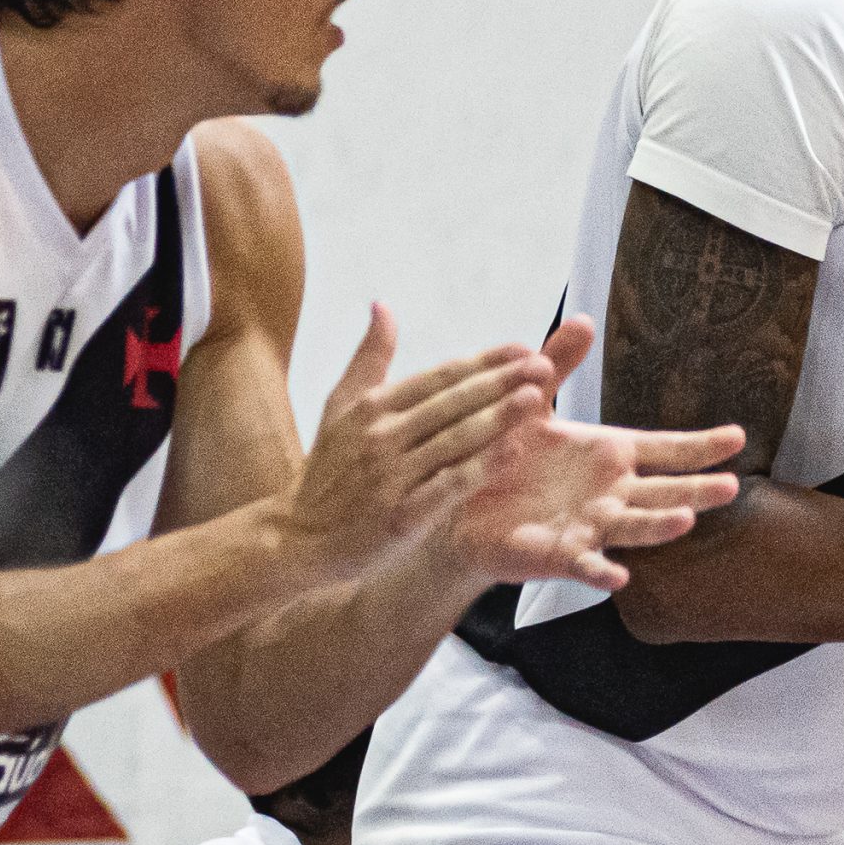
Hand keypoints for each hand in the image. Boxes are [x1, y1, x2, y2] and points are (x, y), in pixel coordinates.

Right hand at [283, 306, 556, 583]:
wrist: (300, 539)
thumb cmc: (328, 471)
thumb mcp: (339, 408)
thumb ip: (368, 358)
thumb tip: (383, 305)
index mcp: (372, 407)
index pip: (438, 376)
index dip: (483, 361)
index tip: (522, 346)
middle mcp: (381, 436)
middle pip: (451, 402)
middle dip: (500, 381)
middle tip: (543, 364)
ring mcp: (392, 476)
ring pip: (455, 440)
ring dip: (498, 417)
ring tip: (536, 397)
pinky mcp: (402, 515)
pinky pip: (450, 485)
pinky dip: (482, 467)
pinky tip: (513, 452)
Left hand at [440, 326, 742, 590]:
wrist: (460, 505)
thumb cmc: (504, 455)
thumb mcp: (532, 403)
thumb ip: (558, 365)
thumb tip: (583, 318)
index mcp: (611, 455)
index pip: (666, 450)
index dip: (701, 446)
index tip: (737, 437)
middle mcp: (611, 493)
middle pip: (664, 492)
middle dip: (696, 490)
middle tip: (731, 487)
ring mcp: (589, 525)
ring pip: (632, 527)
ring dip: (658, 526)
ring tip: (685, 521)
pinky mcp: (558, 553)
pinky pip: (584, 563)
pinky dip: (600, 570)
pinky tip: (617, 576)